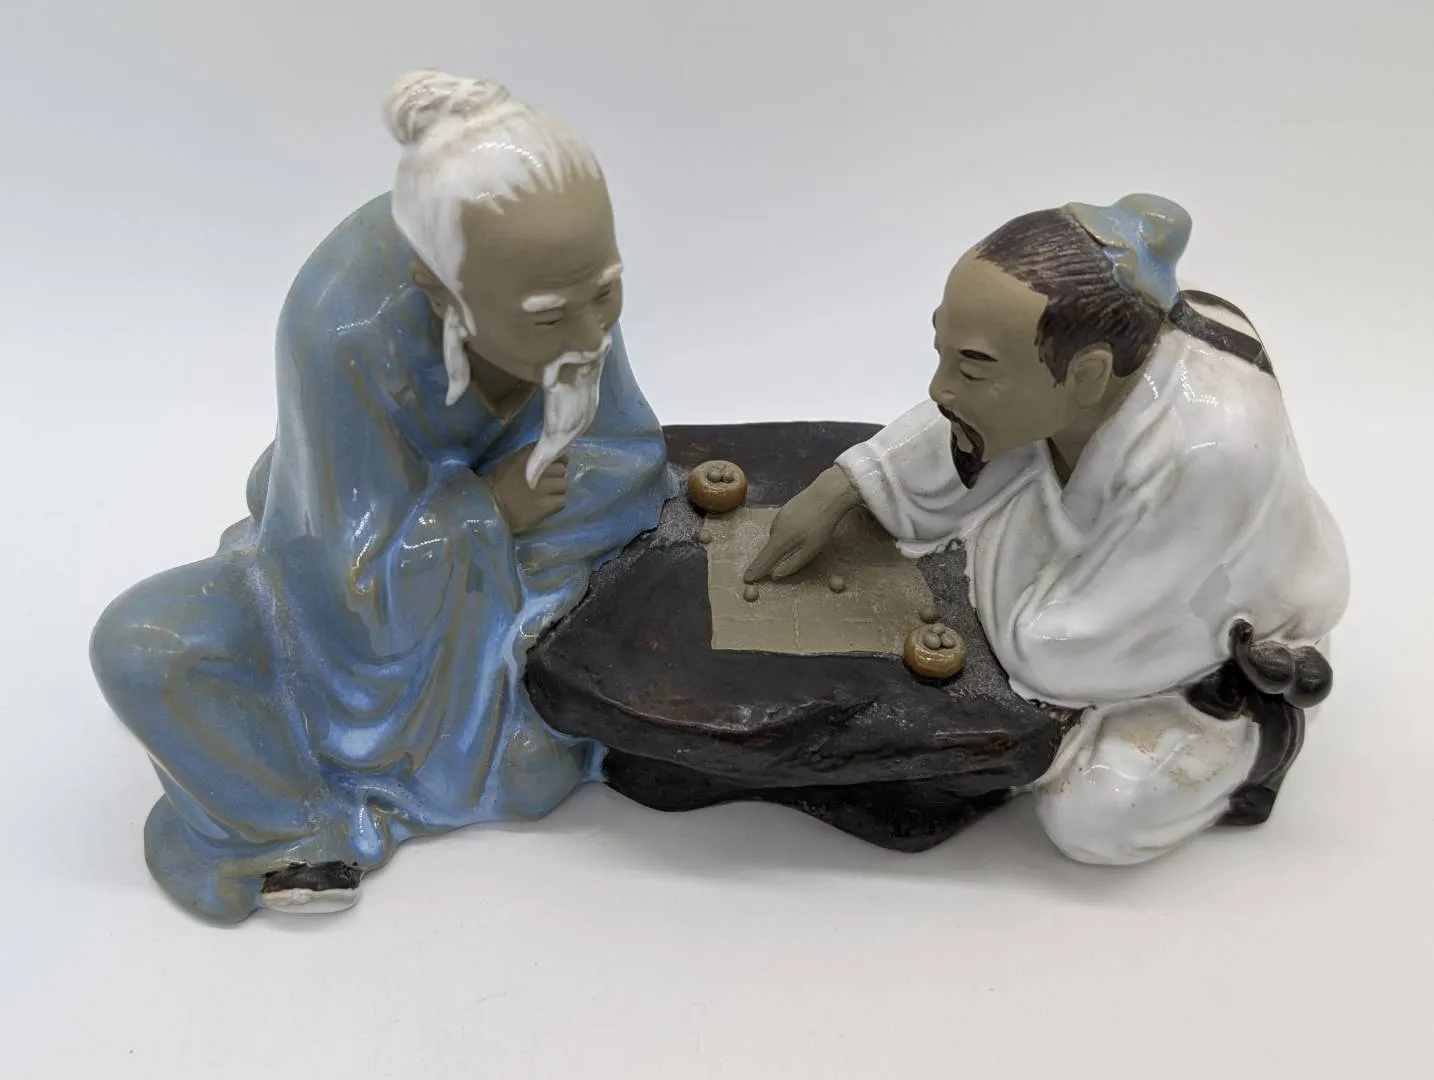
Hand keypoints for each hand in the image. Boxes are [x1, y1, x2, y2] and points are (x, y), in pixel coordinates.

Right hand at [488, 447, 566, 534]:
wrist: (488, 507)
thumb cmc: (497, 484)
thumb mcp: (512, 462)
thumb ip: (532, 458)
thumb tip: (552, 458)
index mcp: (529, 456)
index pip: (558, 455)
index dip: (559, 462)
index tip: (555, 468)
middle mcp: (539, 470)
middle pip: (562, 471)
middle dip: (556, 478)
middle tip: (546, 486)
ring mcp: (543, 488)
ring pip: (563, 486)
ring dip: (556, 492)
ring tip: (545, 497)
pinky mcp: (545, 506)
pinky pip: (561, 502)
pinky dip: (556, 505)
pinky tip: (546, 507)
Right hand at [744, 465, 862, 581]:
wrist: (827, 492)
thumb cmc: (821, 525)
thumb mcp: (810, 551)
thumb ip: (791, 564)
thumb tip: (774, 575)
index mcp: (779, 540)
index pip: (764, 559)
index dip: (756, 570)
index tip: (746, 579)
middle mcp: (775, 527)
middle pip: (771, 548)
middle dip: (772, 558)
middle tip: (780, 564)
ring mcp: (780, 516)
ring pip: (777, 537)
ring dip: (782, 544)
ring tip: (799, 545)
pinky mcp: (786, 508)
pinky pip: (782, 527)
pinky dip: (786, 534)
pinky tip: (801, 530)